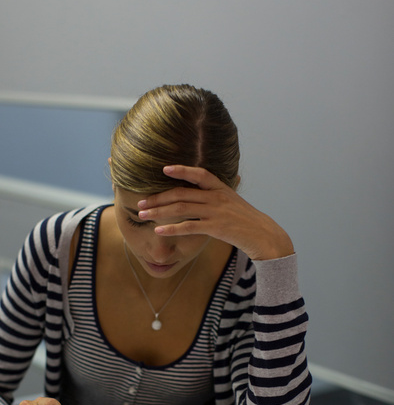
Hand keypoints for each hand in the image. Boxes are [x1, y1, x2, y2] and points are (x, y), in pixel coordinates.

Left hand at [137, 165, 294, 260]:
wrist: (263, 234)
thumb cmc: (246, 220)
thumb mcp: (233, 201)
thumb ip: (218, 194)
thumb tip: (206, 189)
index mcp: (220, 188)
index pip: (199, 173)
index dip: (181, 170)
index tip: (164, 169)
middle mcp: (216, 197)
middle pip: (181, 193)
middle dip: (158, 198)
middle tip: (140, 202)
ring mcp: (215, 212)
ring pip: (181, 209)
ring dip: (158, 212)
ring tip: (142, 215)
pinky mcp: (215, 228)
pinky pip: (188, 227)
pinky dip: (171, 229)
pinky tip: (159, 231)